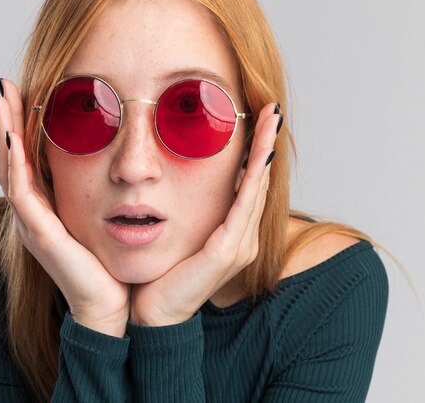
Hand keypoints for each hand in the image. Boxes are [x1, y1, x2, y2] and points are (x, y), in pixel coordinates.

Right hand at [0, 79, 129, 336]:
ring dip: (4, 134)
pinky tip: (14, 139)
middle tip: (3, 86)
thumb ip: (94, 189)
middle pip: (9, 159)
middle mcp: (31, 214)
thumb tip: (110, 154)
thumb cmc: (106, 261)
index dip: (18, 126)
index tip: (21, 92)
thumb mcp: (97, 214)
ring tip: (2, 101)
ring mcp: (32, 224)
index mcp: (43, 207)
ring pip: (9, 171)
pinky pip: (23, 195)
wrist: (110, 303)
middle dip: (5, 122)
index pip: (23, 159)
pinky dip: (15, 166)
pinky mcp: (42, 236)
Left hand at [129, 102, 279, 325]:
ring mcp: (240, 245)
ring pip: (257, 187)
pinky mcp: (227, 251)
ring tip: (270, 119)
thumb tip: (176, 182)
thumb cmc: (161, 273)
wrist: (154, 314)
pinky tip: (260, 152)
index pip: (249, 184)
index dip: (257, 151)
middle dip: (265, 143)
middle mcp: (243, 237)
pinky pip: (244, 205)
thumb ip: (188, 211)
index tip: (259, 120)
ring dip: (264, 151)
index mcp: (233, 233)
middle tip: (271, 110)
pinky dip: (254, 176)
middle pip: (259, 180)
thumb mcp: (178, 233)